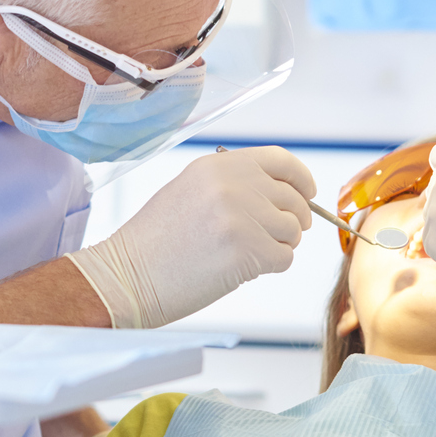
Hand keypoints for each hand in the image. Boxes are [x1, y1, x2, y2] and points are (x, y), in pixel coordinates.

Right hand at [66, 147, 314, 328]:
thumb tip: (282, 193)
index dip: (301, 179)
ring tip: (245, 254)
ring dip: (278, 246)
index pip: (280, 161)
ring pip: (292, 231)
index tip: (308, 193)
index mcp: (218, 165)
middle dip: (292, 221)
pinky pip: (284, 258)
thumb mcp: (190, 190)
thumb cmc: (154, 242)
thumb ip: (233, 183)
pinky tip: (241, 268)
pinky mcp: (247, 250)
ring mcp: (241, 216)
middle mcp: (232, 184)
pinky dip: (270, 267)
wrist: (127, 275)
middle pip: (293, 199)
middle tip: (275, 237)